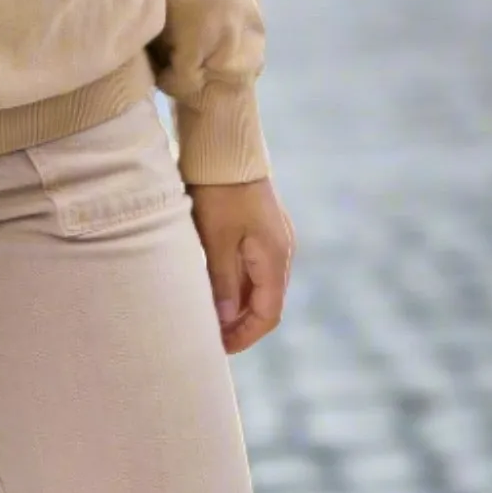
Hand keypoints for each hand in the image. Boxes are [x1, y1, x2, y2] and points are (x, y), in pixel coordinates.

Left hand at [187, 176, 292, 354]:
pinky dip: (238, 281)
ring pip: (259, 283)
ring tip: (209, 315)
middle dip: (241, 324)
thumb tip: (225, 321)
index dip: (244, 336)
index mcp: (274, 257)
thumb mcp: (215, 239)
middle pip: (266, 301)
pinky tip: (214, 284)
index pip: (267, 313)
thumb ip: (221, 282)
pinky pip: (254, 264)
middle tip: (211, 337)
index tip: (219, 348)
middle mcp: (282, 250)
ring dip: (238, 302)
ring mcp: (275, 236)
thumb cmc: (218, 190)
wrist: (225, 144)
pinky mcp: (263, 225)